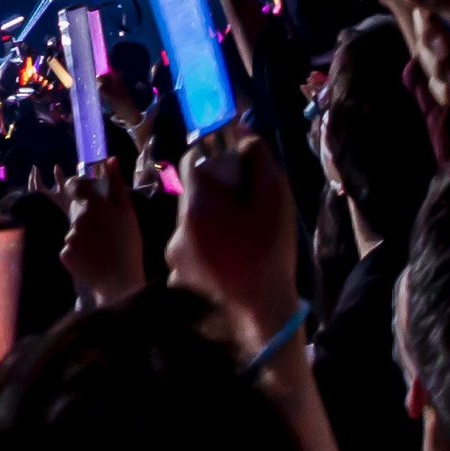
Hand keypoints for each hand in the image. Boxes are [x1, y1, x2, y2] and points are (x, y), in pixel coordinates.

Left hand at [53, 168, 146, 306]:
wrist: (121, 279)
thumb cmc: (128, 242)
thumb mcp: (127, 211)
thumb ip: (116, 183)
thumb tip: (110, 159)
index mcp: (92, 206)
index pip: (72, 186)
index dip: (78, 189)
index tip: (88, 197)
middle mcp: (77, 219)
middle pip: (75, 211)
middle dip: (86, 217)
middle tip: (105, 231)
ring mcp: (69, 237)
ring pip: (72, 231)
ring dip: (83, 236)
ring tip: (102, 247)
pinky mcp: (64, 254)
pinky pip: (69, 249)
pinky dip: (78, 253)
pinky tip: (93, 258)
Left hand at [168, 123, 301, 352]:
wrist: (262, 313)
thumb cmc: (271, 253)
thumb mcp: (275, 200)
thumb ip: (258, 161)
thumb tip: (244, 137)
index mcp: (197, 206)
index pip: (191, 162)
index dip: (213, 160)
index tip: (234, 172)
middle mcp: (177, 229)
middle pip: (193, 197)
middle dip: (216, 198)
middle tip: (245, 213)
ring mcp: (173, 256)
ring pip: (192, 227)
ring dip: (212, 227)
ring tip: (242, 244)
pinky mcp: (176, 279)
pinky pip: (191, 254)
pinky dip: (208, 253)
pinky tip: (231, 264)